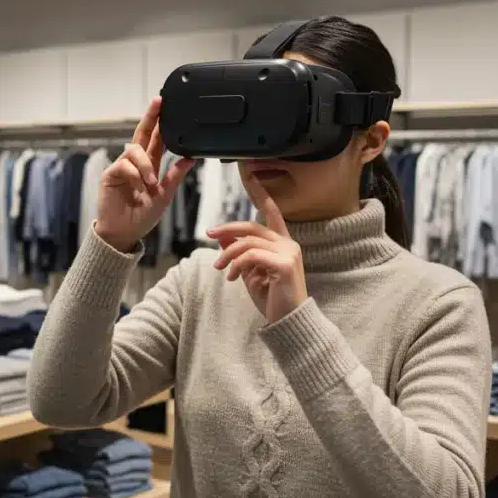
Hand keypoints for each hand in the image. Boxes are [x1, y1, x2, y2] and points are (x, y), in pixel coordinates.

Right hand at [96, 97, 196, 252]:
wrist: (124, 233)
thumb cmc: (142, 216)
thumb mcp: (165, 196)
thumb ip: (175, 176)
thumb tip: (190, 158)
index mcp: (150, 165)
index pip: (156, 139)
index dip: (161, 123)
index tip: (168, 106)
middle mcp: (135, 163)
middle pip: (142, 133)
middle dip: (150, 117)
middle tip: (158, 102)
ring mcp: (122, 167)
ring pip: (134, 150)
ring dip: (146, 164)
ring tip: (152, 182)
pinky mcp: (110, 175)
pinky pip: (124, 166)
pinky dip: (135, 175)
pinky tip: (139, 187)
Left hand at [206, 173, 307, 323]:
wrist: (286, 321)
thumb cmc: (271, 298)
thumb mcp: (248, 272)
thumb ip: (238, 253)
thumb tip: (222, 236)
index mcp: (281, 242)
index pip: (271, 211)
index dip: (260, 193)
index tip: (250, 175)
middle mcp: (288, 243)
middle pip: (252, 226)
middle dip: (227, 228)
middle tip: (209, 233)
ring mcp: (289, 253)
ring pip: (248, 242)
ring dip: (228, 254)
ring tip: (220, 269)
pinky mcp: (285, 265)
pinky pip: (252, 256)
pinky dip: (236, 264)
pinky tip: (232, 277)